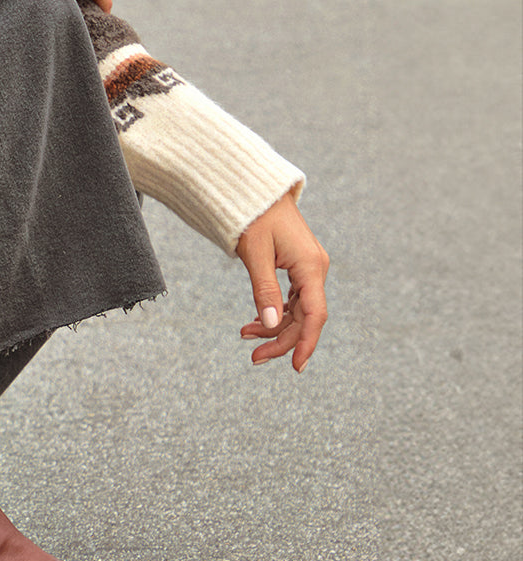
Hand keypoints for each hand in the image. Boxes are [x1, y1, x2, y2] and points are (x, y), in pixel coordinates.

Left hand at [234, 192, 328, 371]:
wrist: (257, 192)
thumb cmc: (255, 218)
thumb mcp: (256, 255)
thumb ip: (264, 290)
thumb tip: (272, 325)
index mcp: (311, 267)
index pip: (315, 315)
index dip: (306, 343)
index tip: (296, 367)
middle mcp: (315, 270)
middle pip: (304, 318)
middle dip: (281, 341)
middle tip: (253, 357)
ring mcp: (308, 269)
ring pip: (297, 311)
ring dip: (274, 328)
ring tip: (245, 334)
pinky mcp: (298, 268)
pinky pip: (292, 300)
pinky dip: (275, 313)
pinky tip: (256, 322)